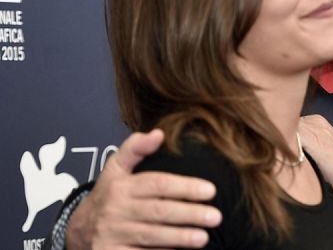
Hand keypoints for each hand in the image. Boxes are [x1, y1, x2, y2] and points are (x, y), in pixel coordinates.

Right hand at [66, 129, 221, 248]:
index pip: (158, 184)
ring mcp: (112, 234)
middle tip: (215, 217)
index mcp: (121, 186)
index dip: (185, 187)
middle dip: (189, 214)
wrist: (78, 231)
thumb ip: (135, 148)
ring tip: (204, 237)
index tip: (211, 191)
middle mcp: (116, 210)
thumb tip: (158, 133)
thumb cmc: (108, 196)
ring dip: (180, 237)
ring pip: (152, 236)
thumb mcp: (115, 169)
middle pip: (158, 211)